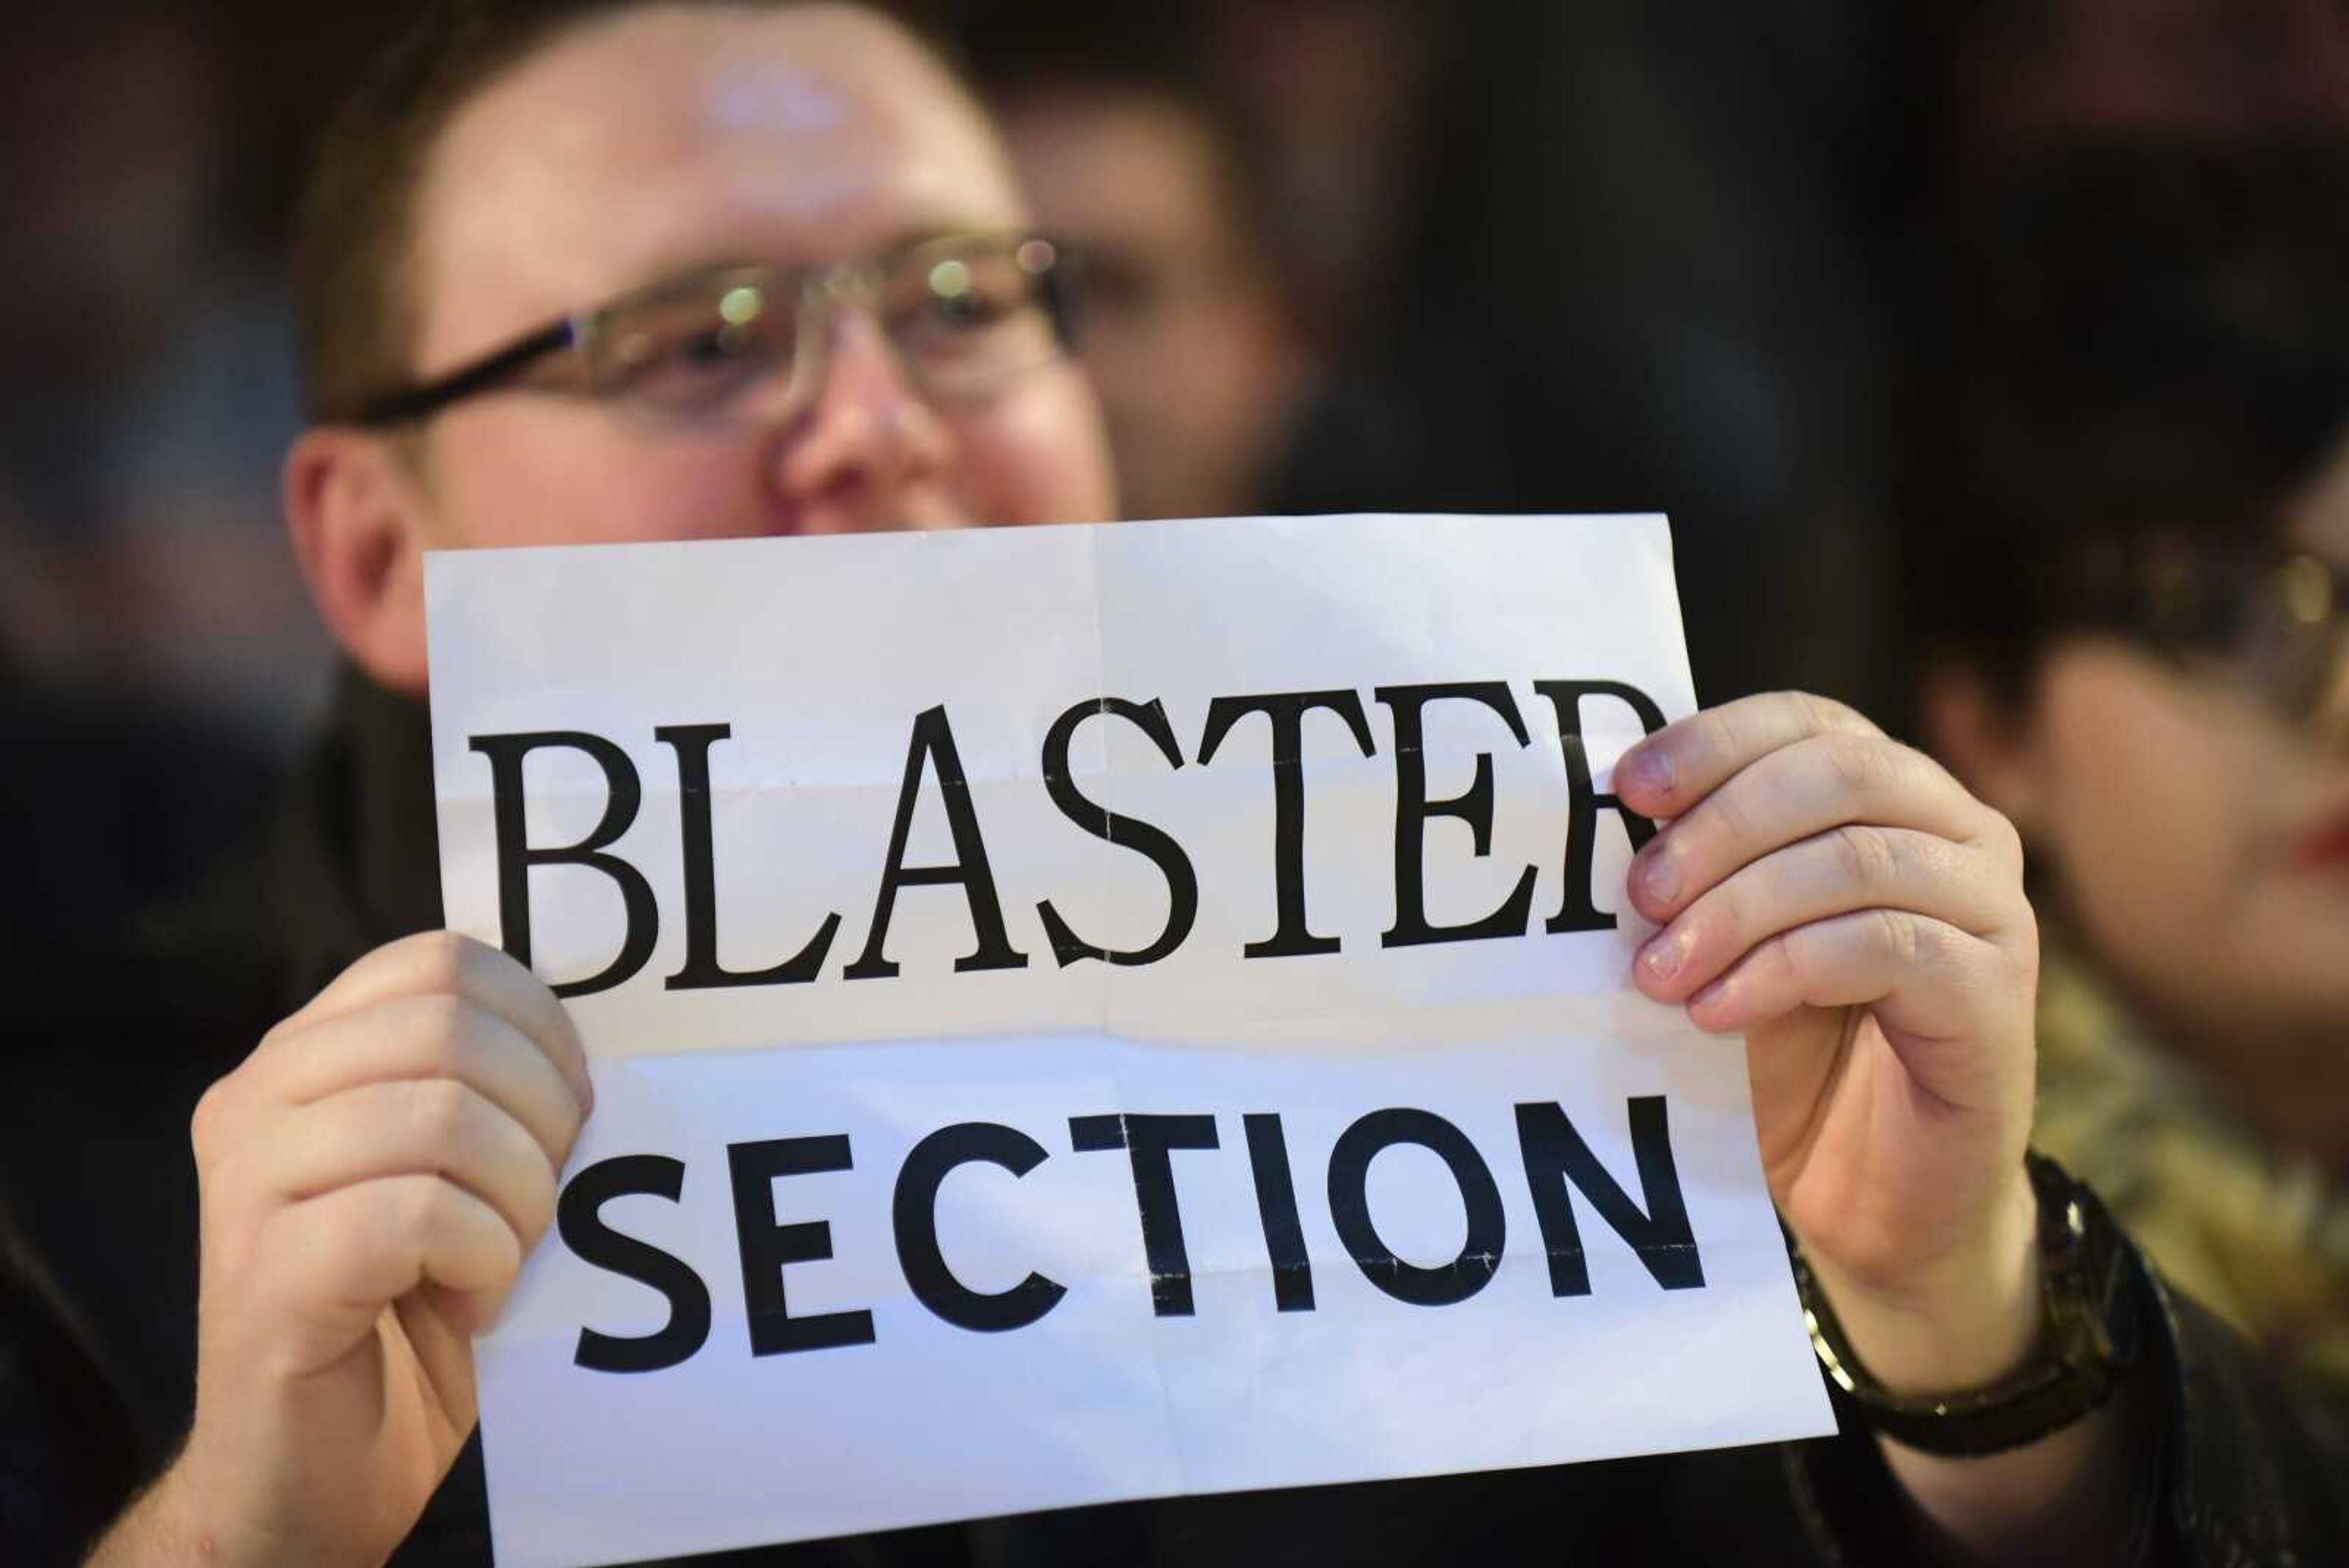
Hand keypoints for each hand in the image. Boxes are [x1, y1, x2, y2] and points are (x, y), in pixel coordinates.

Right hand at [98, 932, 589, 1566]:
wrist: (313, 1471)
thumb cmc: (406, 1316)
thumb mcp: (451, 1175)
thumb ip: (486, 1092)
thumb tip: (595, 1052)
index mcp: (305, 1054)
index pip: (443, 960)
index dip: (540, 1026)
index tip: (572, 1112)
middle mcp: (256, 1097)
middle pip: (450, 1027)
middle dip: (541, 1113)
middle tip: (545, 1201)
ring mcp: (246, 1183)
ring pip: (442, 1117)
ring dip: (518, 1199)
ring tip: (504, 1259)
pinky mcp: (264, 1272)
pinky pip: (415, 1215)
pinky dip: (480, 1260)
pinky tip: (471, 1304)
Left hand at [1618, 692, 2041, 1392]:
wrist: (1868, 1196)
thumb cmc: (1788, 1054)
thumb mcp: (1727, 940)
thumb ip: (1696, 869)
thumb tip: (1605, 809)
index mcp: (1891, 794)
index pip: (1807, 720)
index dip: (1714, 741)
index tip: (1624, 788)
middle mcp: (1960, 833)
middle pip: (1839, 772)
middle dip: (1721, 826)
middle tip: (1638, 895)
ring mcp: (1992, 911)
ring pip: (1857, 859)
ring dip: (1739, 908)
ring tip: (1659, 972)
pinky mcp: (1999, 995)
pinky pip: (1888, 947)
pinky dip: (1784, 970)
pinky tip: (1717, 1013)